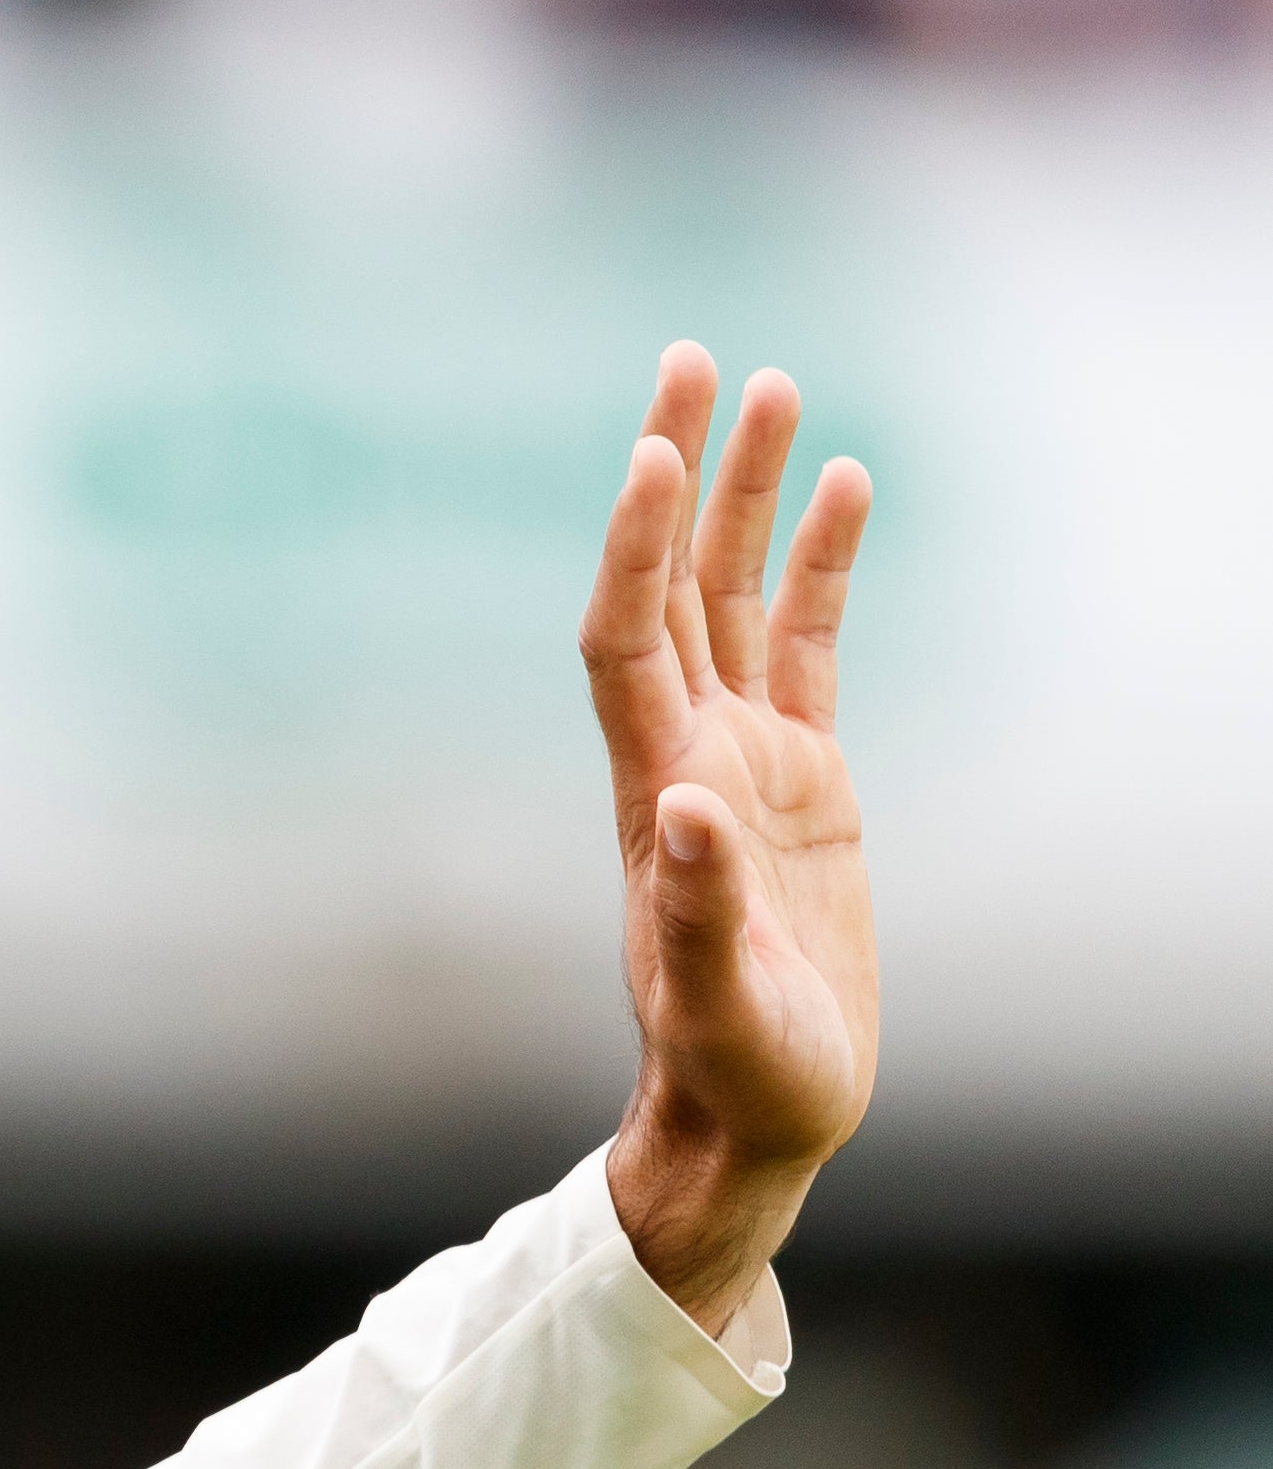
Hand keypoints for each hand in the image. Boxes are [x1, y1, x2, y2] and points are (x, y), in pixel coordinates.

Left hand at [582, 343, 876, 1332]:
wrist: (753, 1110)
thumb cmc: (728, 1070)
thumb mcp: (715, 1005)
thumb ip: (697, 914)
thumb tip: (688, 813)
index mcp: (655, 792)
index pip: (624, 639)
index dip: (629, 549)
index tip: (642, 454)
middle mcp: (687, 752)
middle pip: (670, 583)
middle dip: (678, 473)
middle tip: (690, 358)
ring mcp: (744, 755)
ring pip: (735, 594)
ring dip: (745, 495)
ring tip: (771, 383)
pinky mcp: (804, 776)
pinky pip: (809, 643)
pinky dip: (821, 565)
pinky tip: (845, 485)